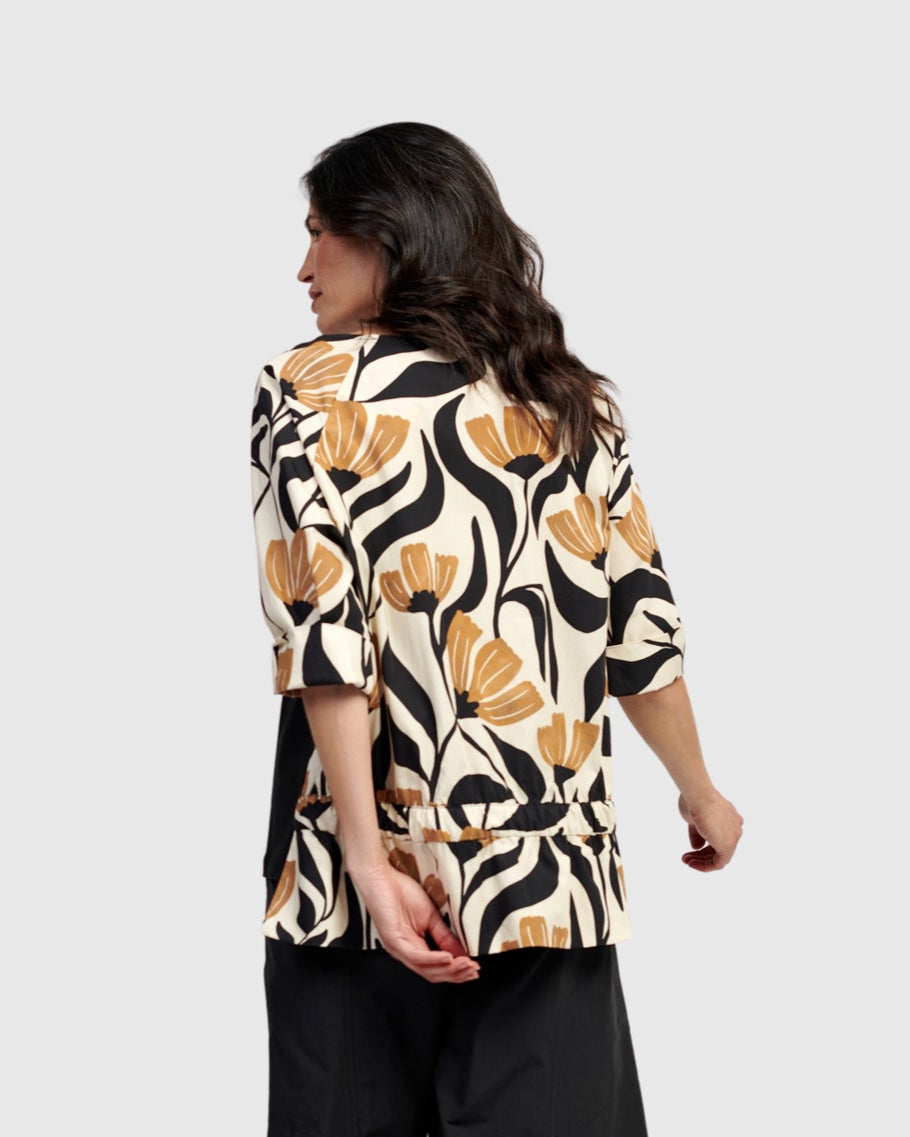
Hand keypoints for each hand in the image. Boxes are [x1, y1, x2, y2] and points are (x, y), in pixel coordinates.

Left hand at [350, 861, 480, 983]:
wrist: (381, 877)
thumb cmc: (401, 892)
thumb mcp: (430, 916)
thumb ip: (444, 936)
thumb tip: (462, 952)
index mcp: (413, 948)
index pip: (436, 968)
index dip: (456, 971)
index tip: (475, 969)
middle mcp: (405, 953)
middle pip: (433, 974)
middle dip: (456, 974)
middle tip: (474, 971)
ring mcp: (398, 948)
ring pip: (426, 969)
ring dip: (449, 969)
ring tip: (466, 965)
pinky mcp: (393, 940)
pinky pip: (416, 956)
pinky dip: (434, 959)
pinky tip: (449, 957)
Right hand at [678, 790, 742, 870]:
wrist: (698, 794)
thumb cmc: (694, 800)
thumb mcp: (694, 819)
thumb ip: (697, 834)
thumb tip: (696, 847)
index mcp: (730, 818)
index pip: (719, 838)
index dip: (705, 846)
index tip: (691, 849)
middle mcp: (735, 828)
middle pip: (719, 849)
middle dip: (702, 855)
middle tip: (686, 857)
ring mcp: (733, 837)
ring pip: (719, 858)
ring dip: (701, 862)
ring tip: (686, 860)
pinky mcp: (727, 845)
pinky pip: (718, 863)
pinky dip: (704, 866)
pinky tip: (691, 863)